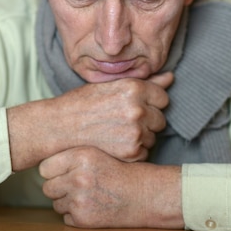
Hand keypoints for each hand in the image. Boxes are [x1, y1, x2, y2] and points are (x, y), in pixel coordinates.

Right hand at [7, 72, 172, 169]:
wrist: (60, 127)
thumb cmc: (84, 103)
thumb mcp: (112, 86)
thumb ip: (146, 82)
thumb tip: (171, 77)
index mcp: (134, 88)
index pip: (162, 97)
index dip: (150, 103)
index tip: (134, 107)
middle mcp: (138, 109)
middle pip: (160, 119)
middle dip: (147, 121)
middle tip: (123, 122)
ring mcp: (136, 132)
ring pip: (153, 137)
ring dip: (140, 137)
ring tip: (116, 133)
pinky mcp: (132, 152)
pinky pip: (145, 152)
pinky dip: (133, 152)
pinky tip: (115, 145)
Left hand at [40, 146, 182, 228]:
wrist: (146, 195)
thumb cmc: (124, 172)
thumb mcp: (99, 153)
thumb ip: (74, 156)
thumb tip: (45, 164)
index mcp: (81, 155)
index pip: (45, 167)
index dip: (53, 170)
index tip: (61, 172)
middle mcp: (78, 176)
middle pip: (47, 187)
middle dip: (59, 187)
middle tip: (76, 186)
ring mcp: (79, 199)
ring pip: (56, 203)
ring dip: (68, 201)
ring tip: (89, 195)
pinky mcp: (83, 218)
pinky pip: (66, 217)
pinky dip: (77, 215)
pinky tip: (94, 206)